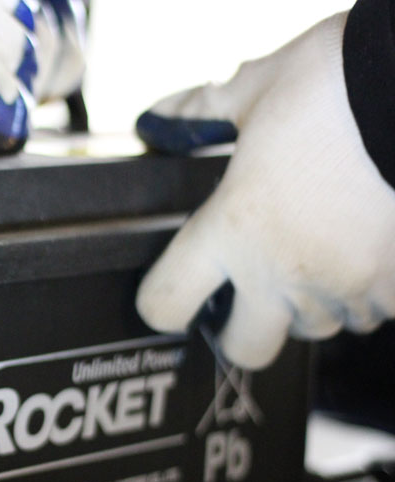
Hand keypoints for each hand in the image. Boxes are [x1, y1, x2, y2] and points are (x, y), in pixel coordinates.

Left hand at [135, 11, 394, 368]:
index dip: (160, 304)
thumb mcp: (256, 87)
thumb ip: (201, 111)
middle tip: (251, 294)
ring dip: (314, 301)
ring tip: (324, 247)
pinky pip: (375, 312)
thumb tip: (156, 118)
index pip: (164, 303)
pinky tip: (372, 247)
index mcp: (229, 227)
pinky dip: (372, 292)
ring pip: (317, 327)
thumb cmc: (341, 85)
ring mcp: (342, 286)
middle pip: (244, 348)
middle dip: (244, 329)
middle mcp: (278, 270)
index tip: (171, 294)